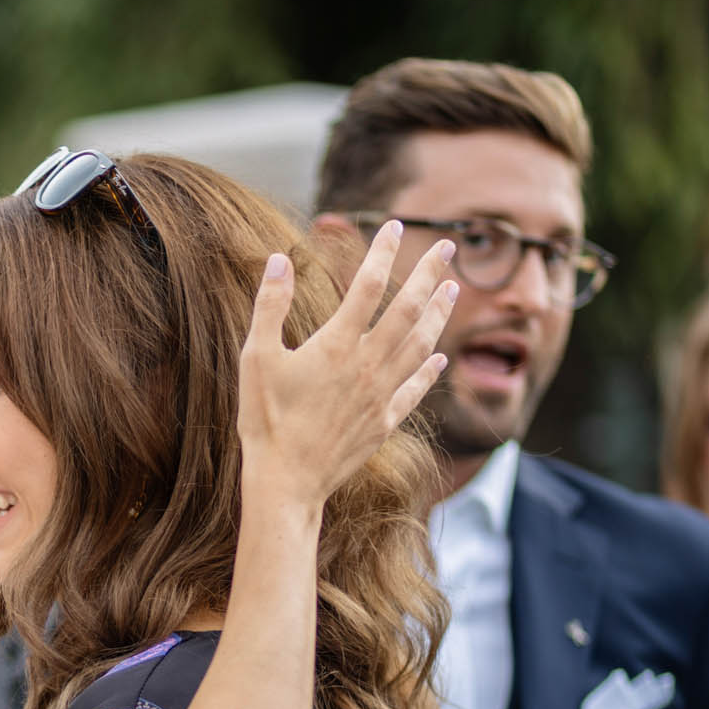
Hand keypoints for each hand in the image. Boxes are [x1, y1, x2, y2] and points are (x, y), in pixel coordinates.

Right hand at [239, 223, 455, 510]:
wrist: (286, 481)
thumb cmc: (265, 420)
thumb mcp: (256, 358)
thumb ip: (269, 306)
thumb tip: (277, 260)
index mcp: (336, 344)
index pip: (367, 285)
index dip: (382, 252)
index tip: (394, 226)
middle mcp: (367, 365)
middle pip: (408, 309)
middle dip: (430, 274)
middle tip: (447, 246)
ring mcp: (381, 395)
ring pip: (421, 345)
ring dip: (440, 314)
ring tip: (453, 289)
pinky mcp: (384, 422)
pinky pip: (416, 389)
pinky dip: (431, 371)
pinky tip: (441, 358)